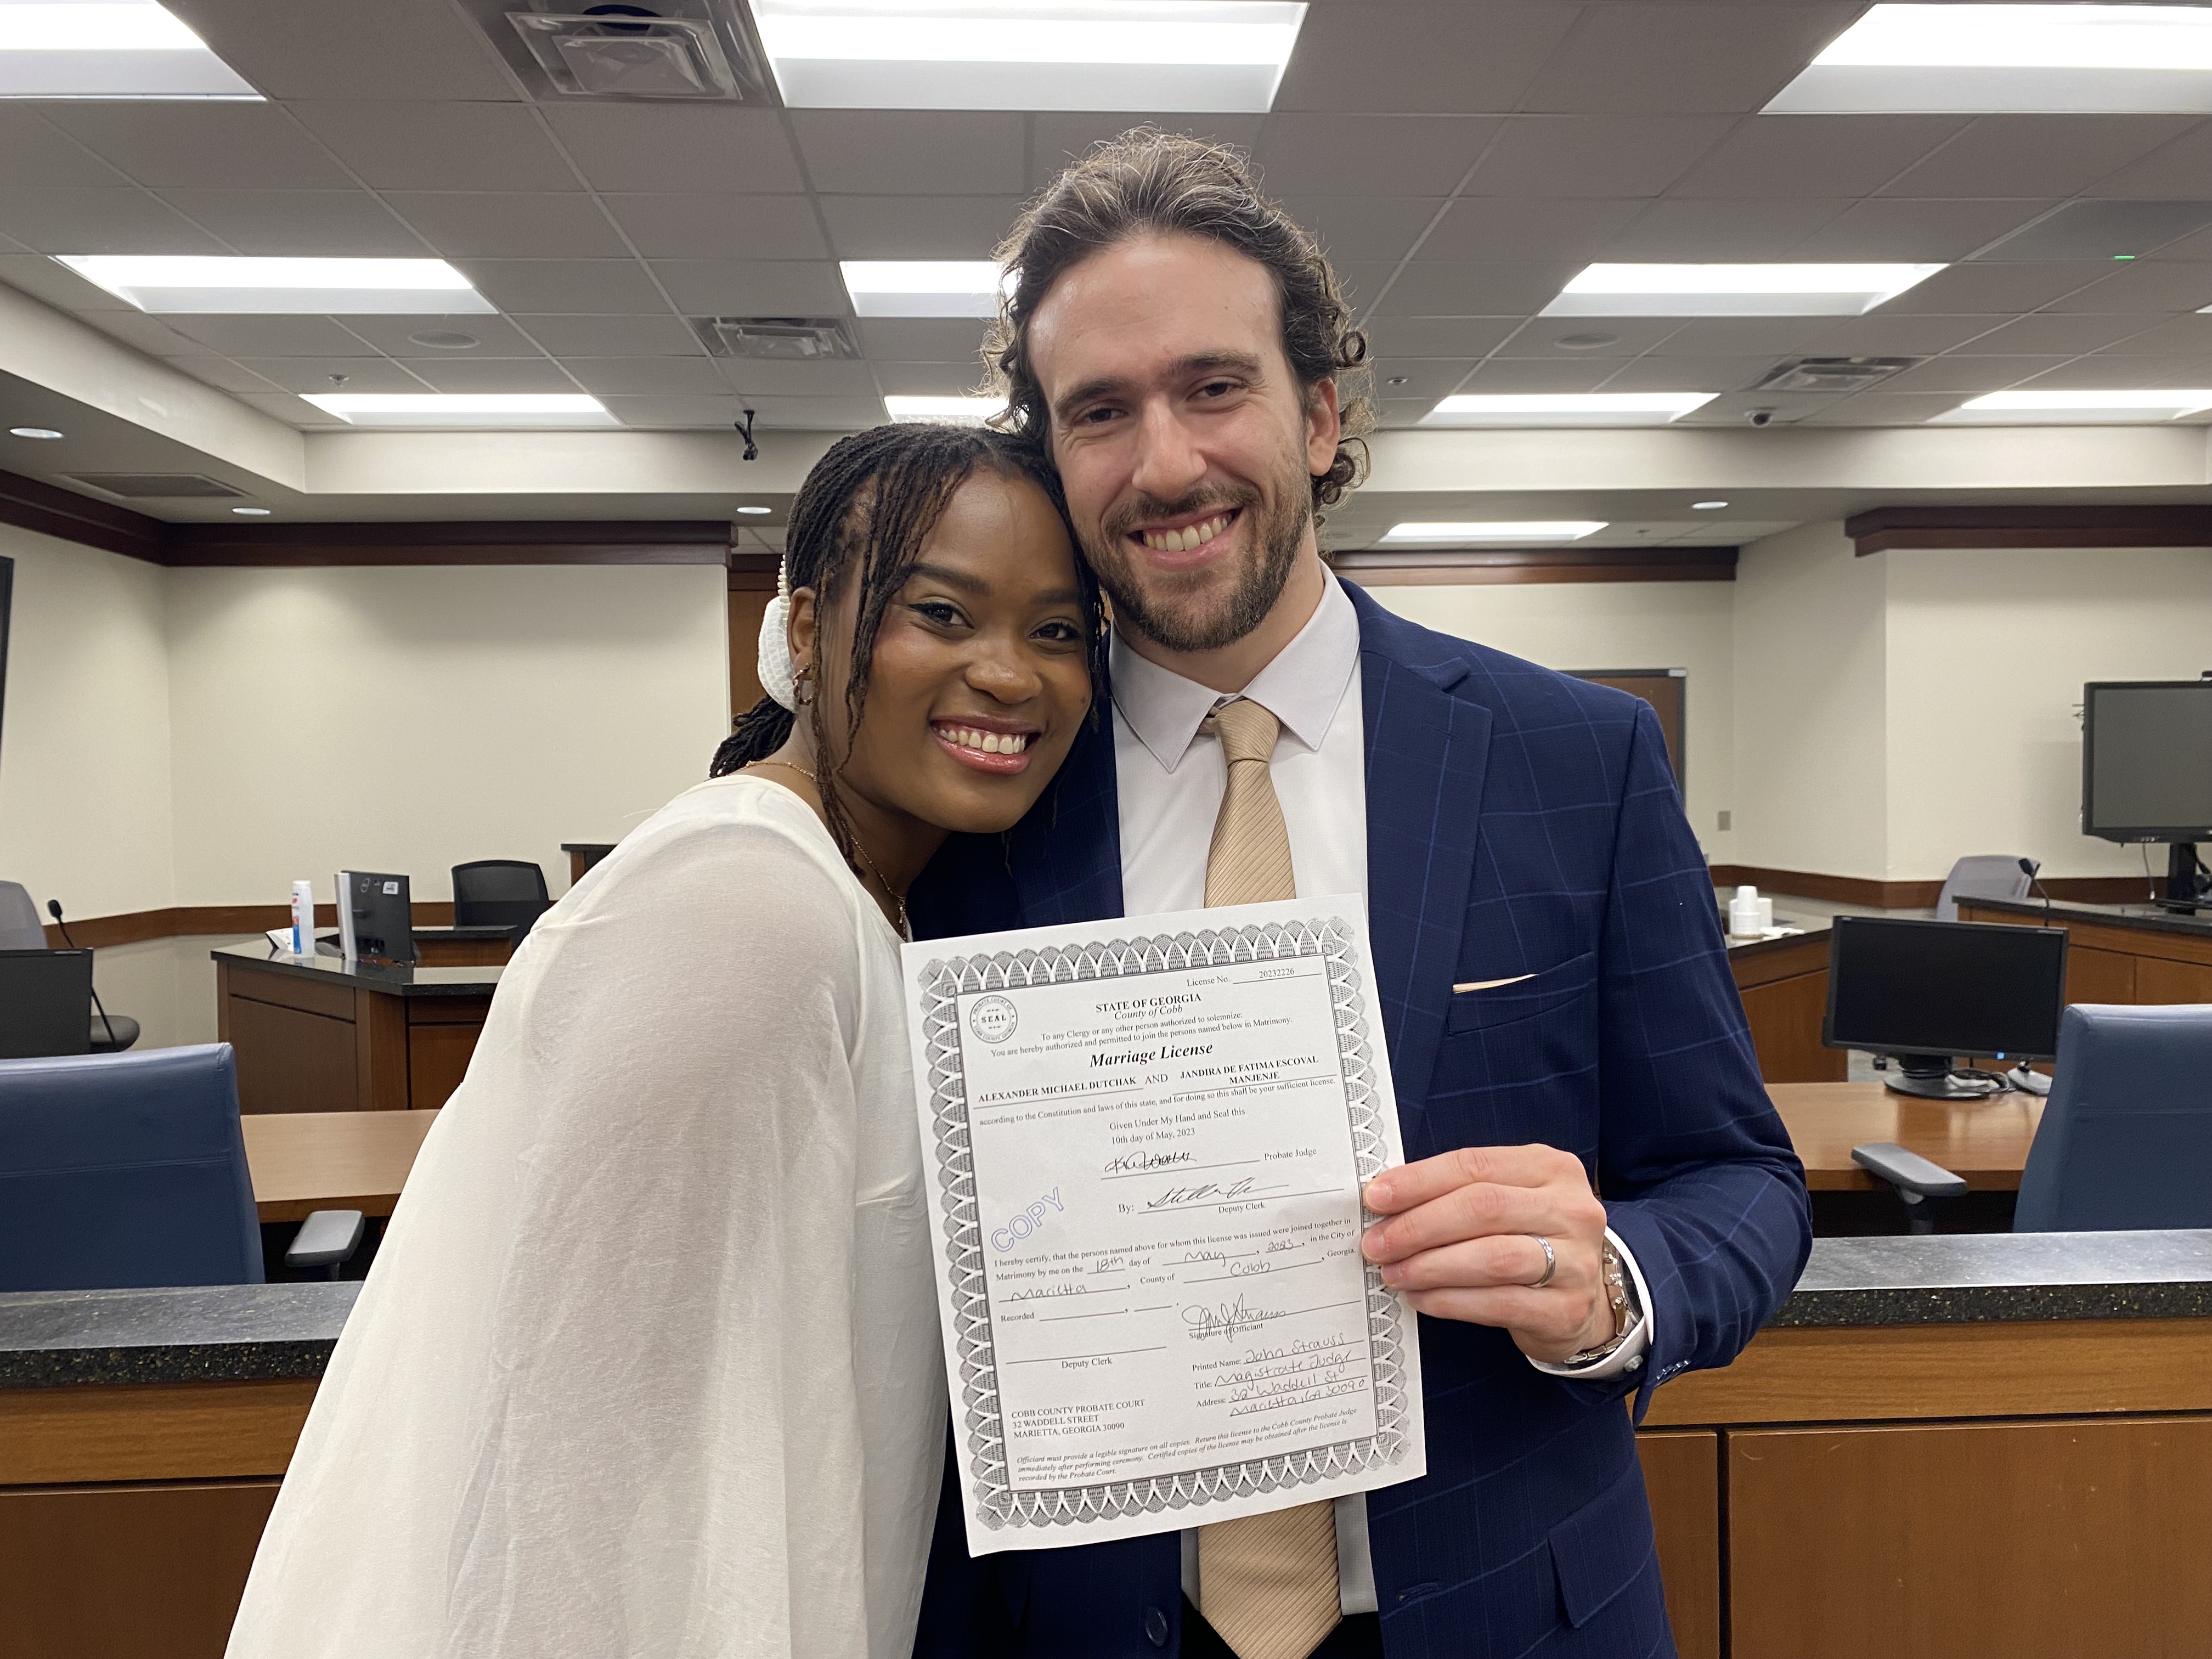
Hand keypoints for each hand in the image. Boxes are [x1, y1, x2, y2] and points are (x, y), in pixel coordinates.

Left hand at [1360, 1144, 1612, 1364]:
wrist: (1589, 1296)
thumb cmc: (1532, 1238)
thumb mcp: (1510, 1199)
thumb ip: (1459, 1192)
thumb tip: (1387, 1200)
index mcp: (1551, 1168)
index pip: (1474, 1165)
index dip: (1419, 1181)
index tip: (1376, 1198)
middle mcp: (1571, 1209)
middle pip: (1482, 1208)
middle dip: (1418, 1225)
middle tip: (1377, 1242)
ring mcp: (1576, 1261)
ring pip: (1492, 1257)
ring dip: (1430, 1265)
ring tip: (1394, 1272)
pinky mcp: (1568, 1309)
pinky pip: (1499, 1303)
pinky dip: (1451, 1300)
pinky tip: (1422, 1298)